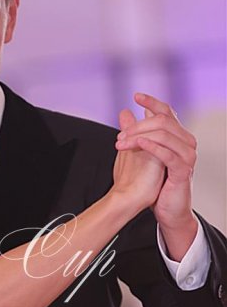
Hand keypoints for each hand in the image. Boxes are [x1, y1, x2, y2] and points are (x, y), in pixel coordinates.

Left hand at [115, 92, 197, 235]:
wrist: (168, 210)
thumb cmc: (157, 185)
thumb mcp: (143, 154)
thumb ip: (137, 133)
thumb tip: (125, 113)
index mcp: (177, 137)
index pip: (167, 112)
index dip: (152, 102)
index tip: (136, 96)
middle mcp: (185, 142)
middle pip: (163, 120)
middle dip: (138, 125)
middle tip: (120, 136)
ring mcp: (186, 155)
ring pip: (163, 134)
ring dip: (139, 136)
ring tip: (122, 144)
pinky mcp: (182, 170)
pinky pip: (166, 153)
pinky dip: (151, 146)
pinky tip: (137, 144)